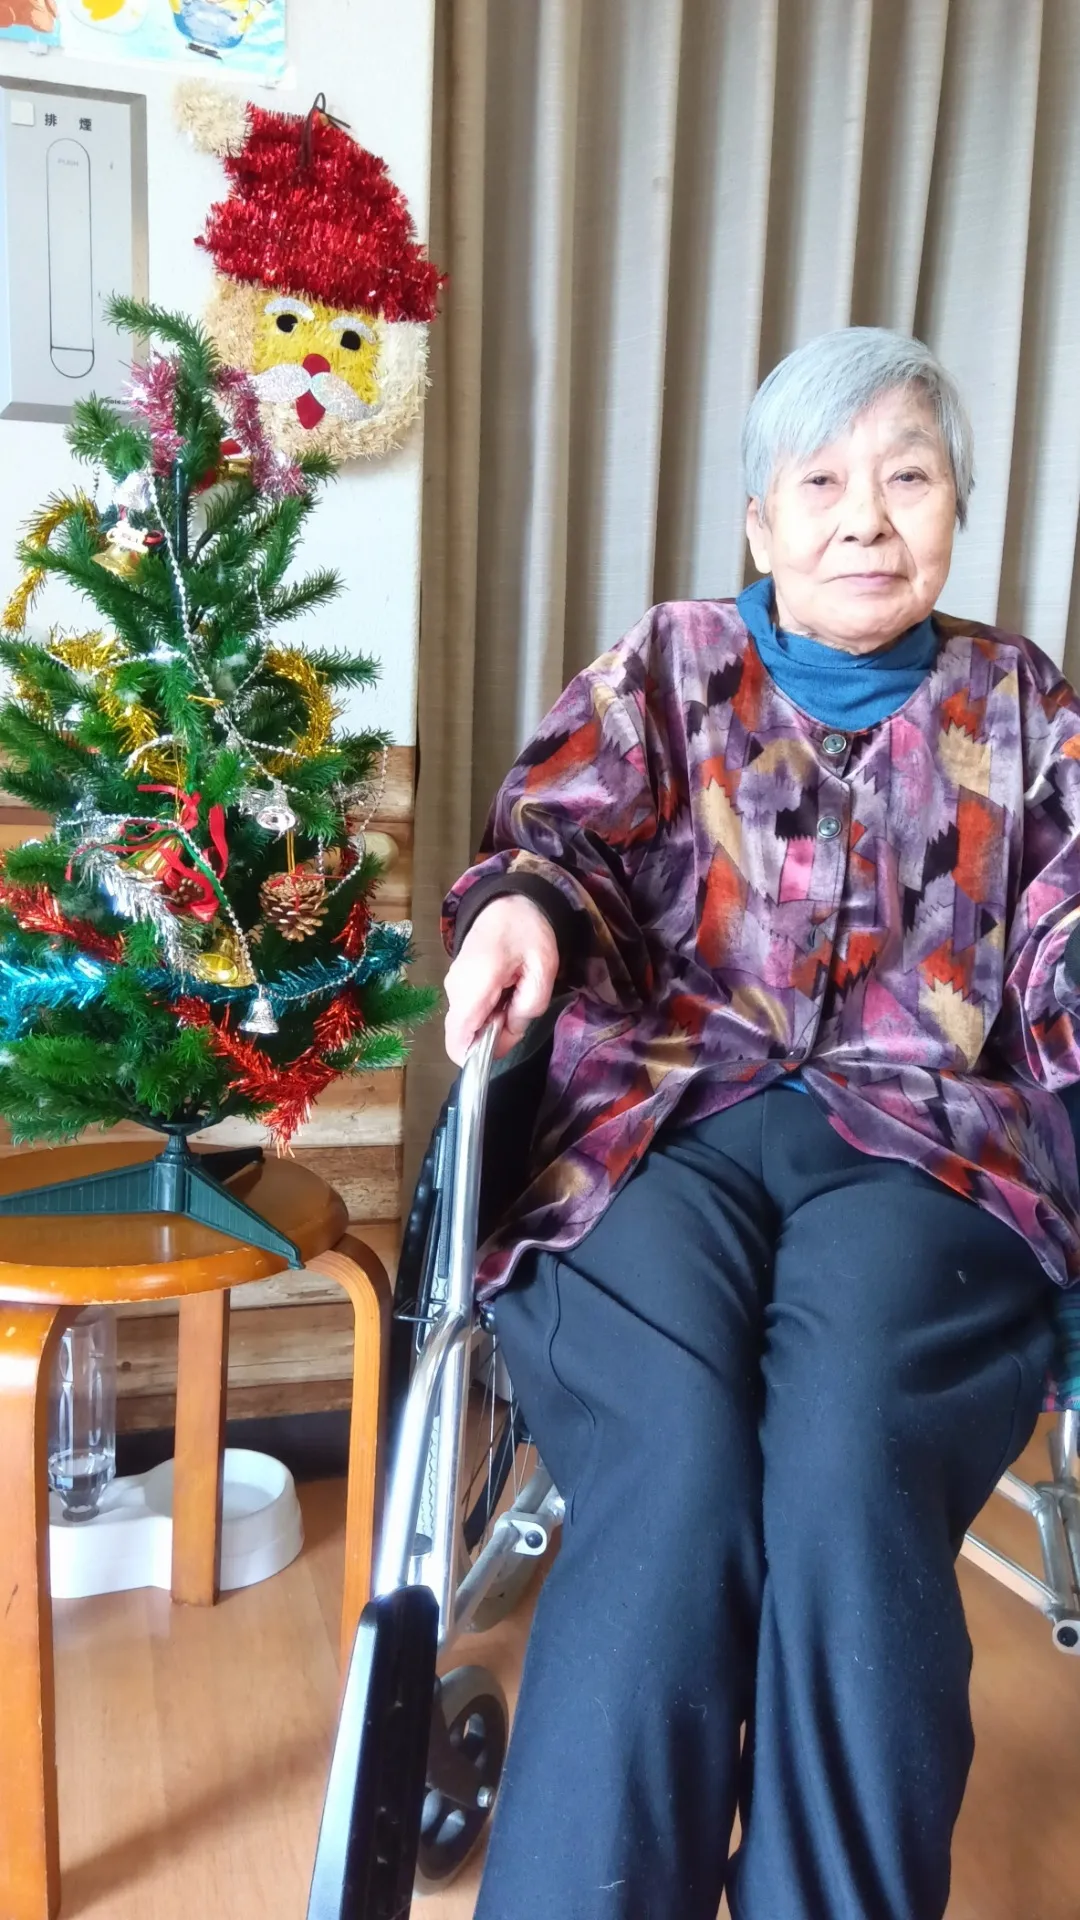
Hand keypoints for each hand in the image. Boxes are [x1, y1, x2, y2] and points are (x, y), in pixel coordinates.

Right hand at [444, 895, 558, 1064]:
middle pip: (466, 1035)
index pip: (458, 1042)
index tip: (503, 1048)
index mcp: (473, 987)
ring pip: (469, 1023)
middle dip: (494, 1036)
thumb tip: (509, 1031)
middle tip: (520, 1008)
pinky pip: (469, 1009)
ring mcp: (452, 985)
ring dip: (493, 1020)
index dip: (476, 1059)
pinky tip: (507, 987)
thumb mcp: (543, 969)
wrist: (508, 899)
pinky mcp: (457, 982)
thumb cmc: (528, 931)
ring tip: (516, 991)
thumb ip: (528, 1007)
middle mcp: (455, 990)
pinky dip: (489, 1009)